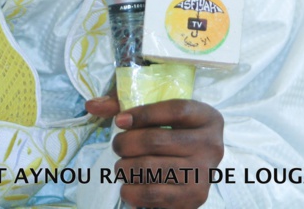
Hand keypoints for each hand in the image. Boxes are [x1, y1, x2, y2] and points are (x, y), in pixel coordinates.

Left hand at [87, 95, 223, 208]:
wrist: (193, 167)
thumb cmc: (171, 131)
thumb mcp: (157, 111)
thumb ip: (124, 104)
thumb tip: (91, 105)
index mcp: (207, 118)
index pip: (174, 110)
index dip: (142, 114)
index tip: (119, 120)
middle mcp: (212, 146)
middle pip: (157, 140)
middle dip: (125, 143)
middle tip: (117, 146)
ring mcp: (204, 174)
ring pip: (151, 169)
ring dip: (125, 168)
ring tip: (121, 167)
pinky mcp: (194, 198)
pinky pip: (153, 195)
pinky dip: (132, 191)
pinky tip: (128, 186)